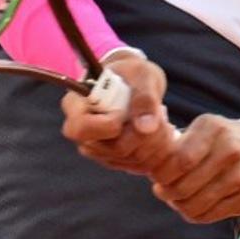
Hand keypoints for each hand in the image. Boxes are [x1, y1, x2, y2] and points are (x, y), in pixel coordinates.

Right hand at [60, 52, 174, 175]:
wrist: (135, 83)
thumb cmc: (133, 73)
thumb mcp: (141, 75)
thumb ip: (144, 98)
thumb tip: (146, 128)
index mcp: (76, 104)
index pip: (80, 128)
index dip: (108, 126)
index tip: (128, 112)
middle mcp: (81, 129)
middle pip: (106, 149)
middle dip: (139, 136)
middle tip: (160, 116)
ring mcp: (96, 147)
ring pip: (124, 159)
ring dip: (152, 144)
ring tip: (163, 122)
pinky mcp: (112, 158)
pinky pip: (134, 165)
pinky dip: (154, 153)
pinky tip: (162, 134)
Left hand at [149, 115, 239, 223]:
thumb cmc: (222, 140)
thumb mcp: (203, 128)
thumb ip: (176, 142)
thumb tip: (148, 165)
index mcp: (214, 129)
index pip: (178, 160)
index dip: (160, 173)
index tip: (154, 175)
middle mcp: (231, 151)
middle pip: (184, 186)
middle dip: (166, 192)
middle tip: (161, 189)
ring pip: (195, 205)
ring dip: (179, 205)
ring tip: (175, 198)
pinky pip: (211, 216)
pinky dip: (195, 214)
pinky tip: (193, 204)